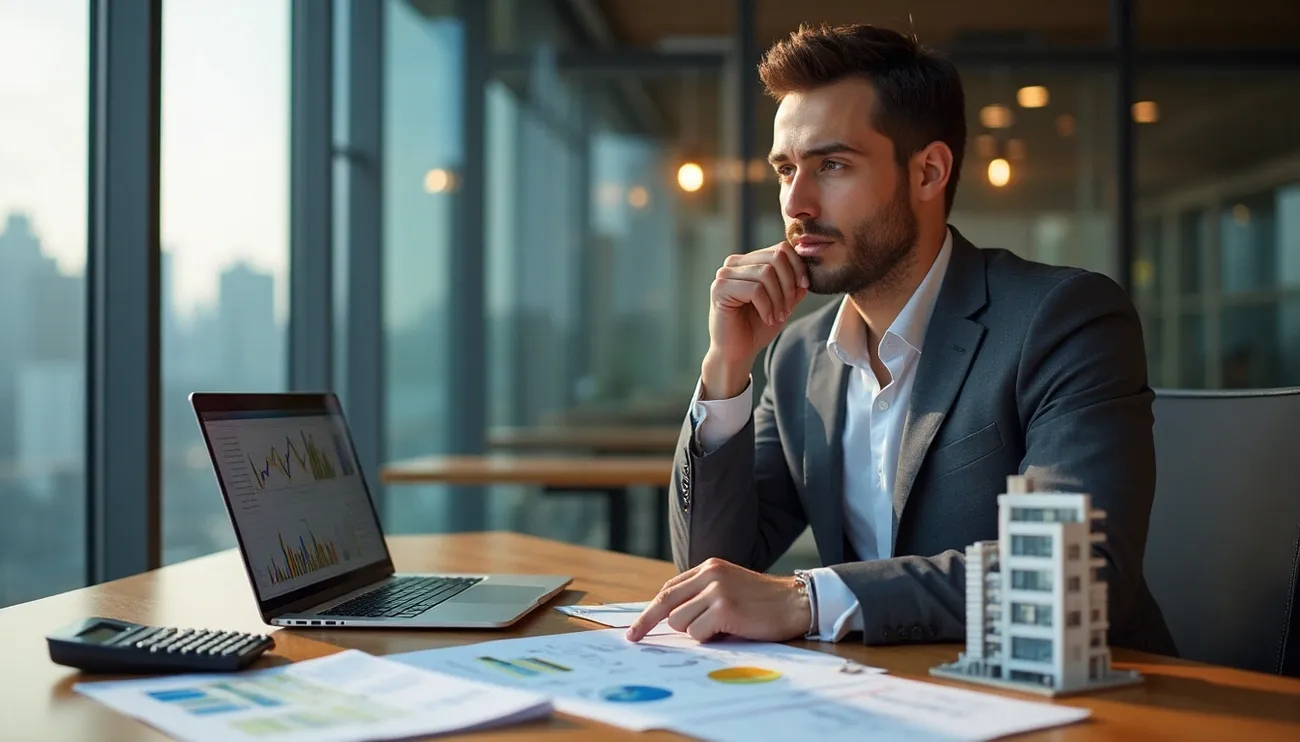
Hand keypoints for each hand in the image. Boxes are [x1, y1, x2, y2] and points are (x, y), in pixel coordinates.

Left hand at [625, 558, 810, 642]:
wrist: (797, 602)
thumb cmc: (764, 602)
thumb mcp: (729, 587)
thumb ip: (703, 594)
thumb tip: (670, 618)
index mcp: (709, 568)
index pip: (669, 589)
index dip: (650, 610)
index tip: (635, 628)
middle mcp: (710, 575)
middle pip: (665, 602)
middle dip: (648, 623)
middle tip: (634, 638)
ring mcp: (717, 591)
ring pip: (679, 622)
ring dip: (694, 633)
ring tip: (719, 630)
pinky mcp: (725, 609)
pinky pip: (697, 633)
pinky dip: (708, 639)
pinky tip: (728, 632)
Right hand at [702, 243, 809, 399]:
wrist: (737, 352)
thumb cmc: (757, 327)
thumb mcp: (783, 302)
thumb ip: (794, 283)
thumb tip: (810, 267)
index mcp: (749, 261)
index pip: (781, 248)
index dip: (798, 266)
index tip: (804, 288)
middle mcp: (735, 263)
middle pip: (776, 256)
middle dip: (790, 283)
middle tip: (789, 308)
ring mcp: (725, 274)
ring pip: (767, 273)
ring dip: (779, 298)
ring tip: (778, 316)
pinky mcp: (719, 288)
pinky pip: (755, 289)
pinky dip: (767, 306)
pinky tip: (767, 319)